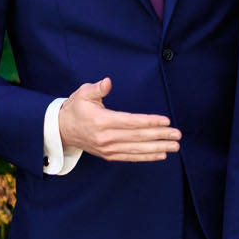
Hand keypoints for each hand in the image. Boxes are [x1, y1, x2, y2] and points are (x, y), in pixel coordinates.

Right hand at [57, 78, 179, 162]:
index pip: (130, 122)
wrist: (61, 130)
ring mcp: (107, 149)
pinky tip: (161, 154)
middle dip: (160, 136)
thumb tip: (107, 82)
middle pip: (137, 137)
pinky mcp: (108, 155)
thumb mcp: (83, 94)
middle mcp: (105, 137)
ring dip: (157, 148)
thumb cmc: (76, 108)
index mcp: (101, 121)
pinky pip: (130, 157)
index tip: (166, 121)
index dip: (149, 122)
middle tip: (177, 135)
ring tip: (174, 146)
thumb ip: (97, 89)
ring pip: (136, 149)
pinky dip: (146, 157)